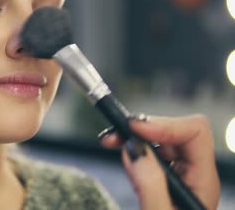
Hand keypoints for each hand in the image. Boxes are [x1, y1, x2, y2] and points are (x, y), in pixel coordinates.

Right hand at [99, 114, 219, 209]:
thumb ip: (150, 186)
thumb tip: (135, 150)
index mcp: (202, 180)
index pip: (194, 133)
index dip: (164, 125)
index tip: (133, 129)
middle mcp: (193, 172)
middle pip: (175, 130)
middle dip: (144, 128)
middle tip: (113, 136)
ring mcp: (177, 173)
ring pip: (160, 138)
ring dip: (134, 135)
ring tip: (110, 142)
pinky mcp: (162, 177)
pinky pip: (149, 151)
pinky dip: (131, 146)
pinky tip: (118, 150)